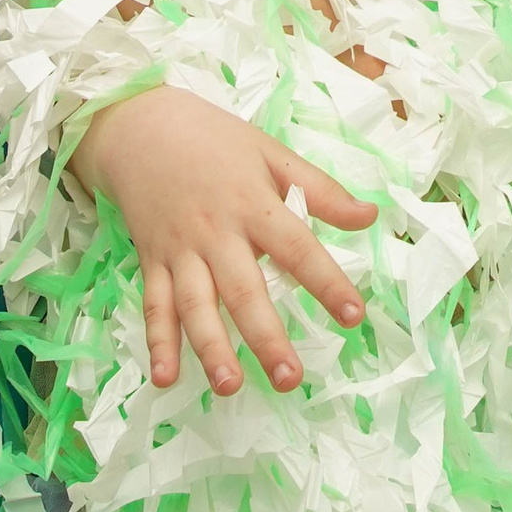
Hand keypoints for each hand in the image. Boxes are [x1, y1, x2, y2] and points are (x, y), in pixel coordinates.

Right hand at [73, 88, 374, 395]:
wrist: (142, 125)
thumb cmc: (215, 140)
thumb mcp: (271, 153)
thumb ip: (320, 190)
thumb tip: (370, 217)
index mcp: (253, 203)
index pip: (296, 247)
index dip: (326, 282)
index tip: (354, 316)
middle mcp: (216, 232)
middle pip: (243, 289)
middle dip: (265, 336)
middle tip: (290, 379)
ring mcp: (180, 250)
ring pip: (195, 305)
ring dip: (211, 347)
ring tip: (230, 386)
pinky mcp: (151, 261)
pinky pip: (154, 306)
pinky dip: (157, 343)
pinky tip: (165, 378)